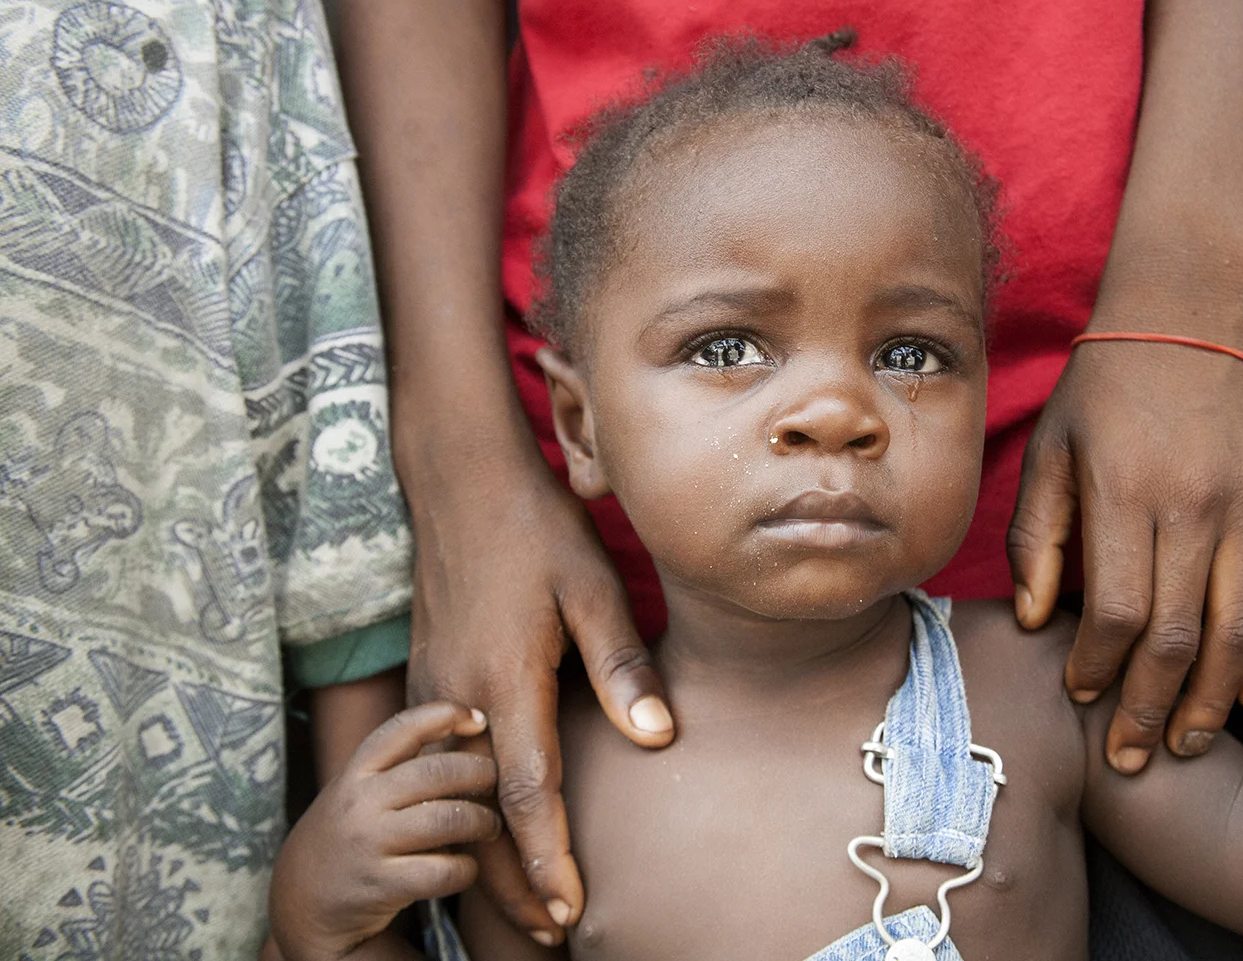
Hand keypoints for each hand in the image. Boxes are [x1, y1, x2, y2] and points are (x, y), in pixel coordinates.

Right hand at [269, 702, 500, 960]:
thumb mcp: (360, 790)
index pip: (405, 727)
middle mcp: (360, 801)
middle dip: (481, 774)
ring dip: (483, 822)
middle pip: (439, 772)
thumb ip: (400, 765)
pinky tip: (464, 868)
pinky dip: (466, 868)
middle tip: (497, 784)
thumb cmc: (351, 835)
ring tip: (489, 826)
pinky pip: (444, 870)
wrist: (301, 904)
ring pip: (449, 819)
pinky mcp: (381, 886)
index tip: (479, 719)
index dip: (447, 714)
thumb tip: (471, 727)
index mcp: (357, 770)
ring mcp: (369, 843)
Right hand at [406, 458, 674, 942]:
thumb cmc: (536, 531)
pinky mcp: (428, 683)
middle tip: (553, 931)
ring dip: (490, 854)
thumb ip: (621, 666)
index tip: (571, 907)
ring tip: (528, 903)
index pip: (528, 793)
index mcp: (503, 681)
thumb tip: (657, 739)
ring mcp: (433, 694)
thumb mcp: (592, 586)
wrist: (460, 484)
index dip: (549, 858)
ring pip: (458, 797)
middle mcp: (458, 700)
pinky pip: (446, 767)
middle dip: (515, 880)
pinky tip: (491, 833)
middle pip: (482, 816)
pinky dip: (468, 812)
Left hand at [1008, 334, 1242, 771]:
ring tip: (1186, 742)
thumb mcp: (1050, 451)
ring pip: (1241, 629)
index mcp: (1125, 494)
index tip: (1080, 696)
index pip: (1116, 611)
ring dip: (1216, 698)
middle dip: (1149, 706)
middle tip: (1130, 758)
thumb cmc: (1102, 390)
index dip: (1097, 666)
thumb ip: (1038, 538)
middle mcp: (1194, 506)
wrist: (1189, 318)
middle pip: (1179, 636)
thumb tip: (1036, 622)